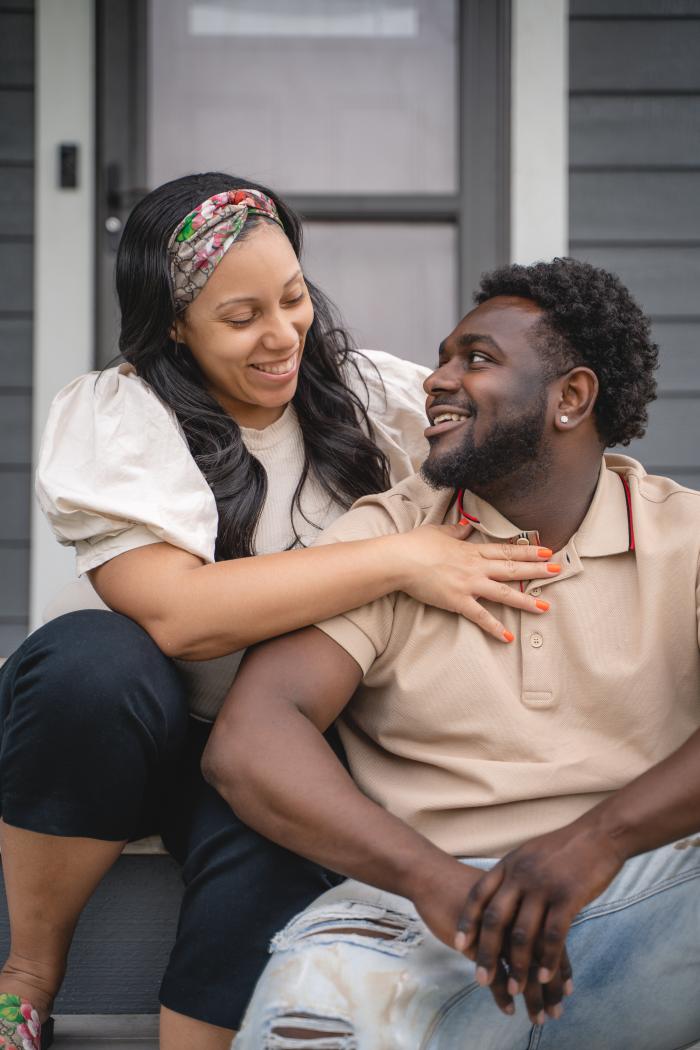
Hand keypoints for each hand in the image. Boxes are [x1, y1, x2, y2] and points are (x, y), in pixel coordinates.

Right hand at [394, 523, 559, 641]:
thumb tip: (466, 524)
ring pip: (504, 593)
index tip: (546, 552)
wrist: (400, 560)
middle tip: (558, 572)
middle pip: (512, 569)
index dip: (528, 552)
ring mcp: (469, 584)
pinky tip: (507, 637)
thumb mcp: (439, 532)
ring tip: (545, 607)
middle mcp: (475, 567)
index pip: (506, 551)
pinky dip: (494, 627)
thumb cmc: (416, 544)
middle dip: (537, 571)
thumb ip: (456, 530)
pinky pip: (480, 616)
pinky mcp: (458, 601)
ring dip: (526, 601)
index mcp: (471, 550)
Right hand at [410, 857, 571, 1022]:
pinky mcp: (476, 940)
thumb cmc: (465, 887)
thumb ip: (516, 914)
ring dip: (532, 997)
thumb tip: (534, 938)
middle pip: (541, 958)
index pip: (551, 940)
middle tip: (556, 1012)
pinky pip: (494, 973)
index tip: (567, 990)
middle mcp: (515, 917)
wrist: (434, 876)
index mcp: (524, 903)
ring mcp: (497, 930)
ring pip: (522, 969)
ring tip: (537, 1017)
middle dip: (550, 989)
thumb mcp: (497, 896)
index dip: (561, 967)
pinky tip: (509, 1008)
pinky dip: (503, 994)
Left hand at [454, 821, 625, 1004]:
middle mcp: (521, 875)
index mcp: (509, 864)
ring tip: (514, 989)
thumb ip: (513, 874)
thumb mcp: (529, 854)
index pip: (479, 895)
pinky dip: (548, 960)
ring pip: (524, 934)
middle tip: (480, 979)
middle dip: (486, 952)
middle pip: (496, 919)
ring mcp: (544, 887)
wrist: (599, 834)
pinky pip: (553, 936)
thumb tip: (499, 896)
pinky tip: (544, 977)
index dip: (468, 921)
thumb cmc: (565, 847)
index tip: (460, 945)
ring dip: (518, 966)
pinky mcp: (568, 897)